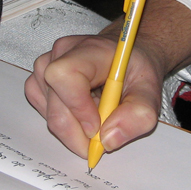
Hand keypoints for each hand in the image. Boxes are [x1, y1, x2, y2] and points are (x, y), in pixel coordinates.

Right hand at [24, 30, 164, 157]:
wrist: (126, 56)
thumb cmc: (135, 69)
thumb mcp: (151, 91)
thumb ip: (138, 115)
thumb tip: (109, 140)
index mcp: (90, 49)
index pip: (65, 74)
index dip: (77, 107)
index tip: (96, 128)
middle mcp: (61, 54)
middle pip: (56, 104)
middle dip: (78, 133)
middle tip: (101, 140)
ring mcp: (46, 66)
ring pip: (48, 113)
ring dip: (73, 128)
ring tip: (96, 116)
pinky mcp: (39, 80)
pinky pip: (44, 112)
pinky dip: (64, 122)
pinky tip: (81, 114)